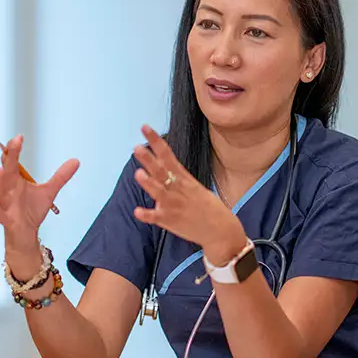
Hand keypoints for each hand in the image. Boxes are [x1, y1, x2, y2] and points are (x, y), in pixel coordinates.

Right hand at [0, 135, 78, 255]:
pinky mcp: (8, 221)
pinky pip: (1, 216)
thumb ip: (60, 176)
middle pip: (6, 172)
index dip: (14, 150)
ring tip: (0, 170)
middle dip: (8, 158)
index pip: (12, 162)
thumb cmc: (31, 211)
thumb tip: (76, 161)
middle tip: (13, 144)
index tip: (19, 137)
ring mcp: (7, 205)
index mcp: (15, 181)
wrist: (25, 234)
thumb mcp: (49, 191)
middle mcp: (9, 191)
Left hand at [131, 125, 243, 258]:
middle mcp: (177, 189)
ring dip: (149, 183)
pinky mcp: (170, 220)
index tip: (145, 127)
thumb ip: (176, 179)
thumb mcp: (194, 187)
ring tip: (138, 173)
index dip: (155, 141)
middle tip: (137, 148)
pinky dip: (147, 215)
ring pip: (159, 191)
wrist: (221, 230)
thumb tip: (161, 170)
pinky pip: (156, 217)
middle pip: (161, 171)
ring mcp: (173, 205)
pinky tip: (137, 211)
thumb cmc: (207, 208)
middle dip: (149, 159)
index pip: (167, 155)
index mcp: (183, 178)